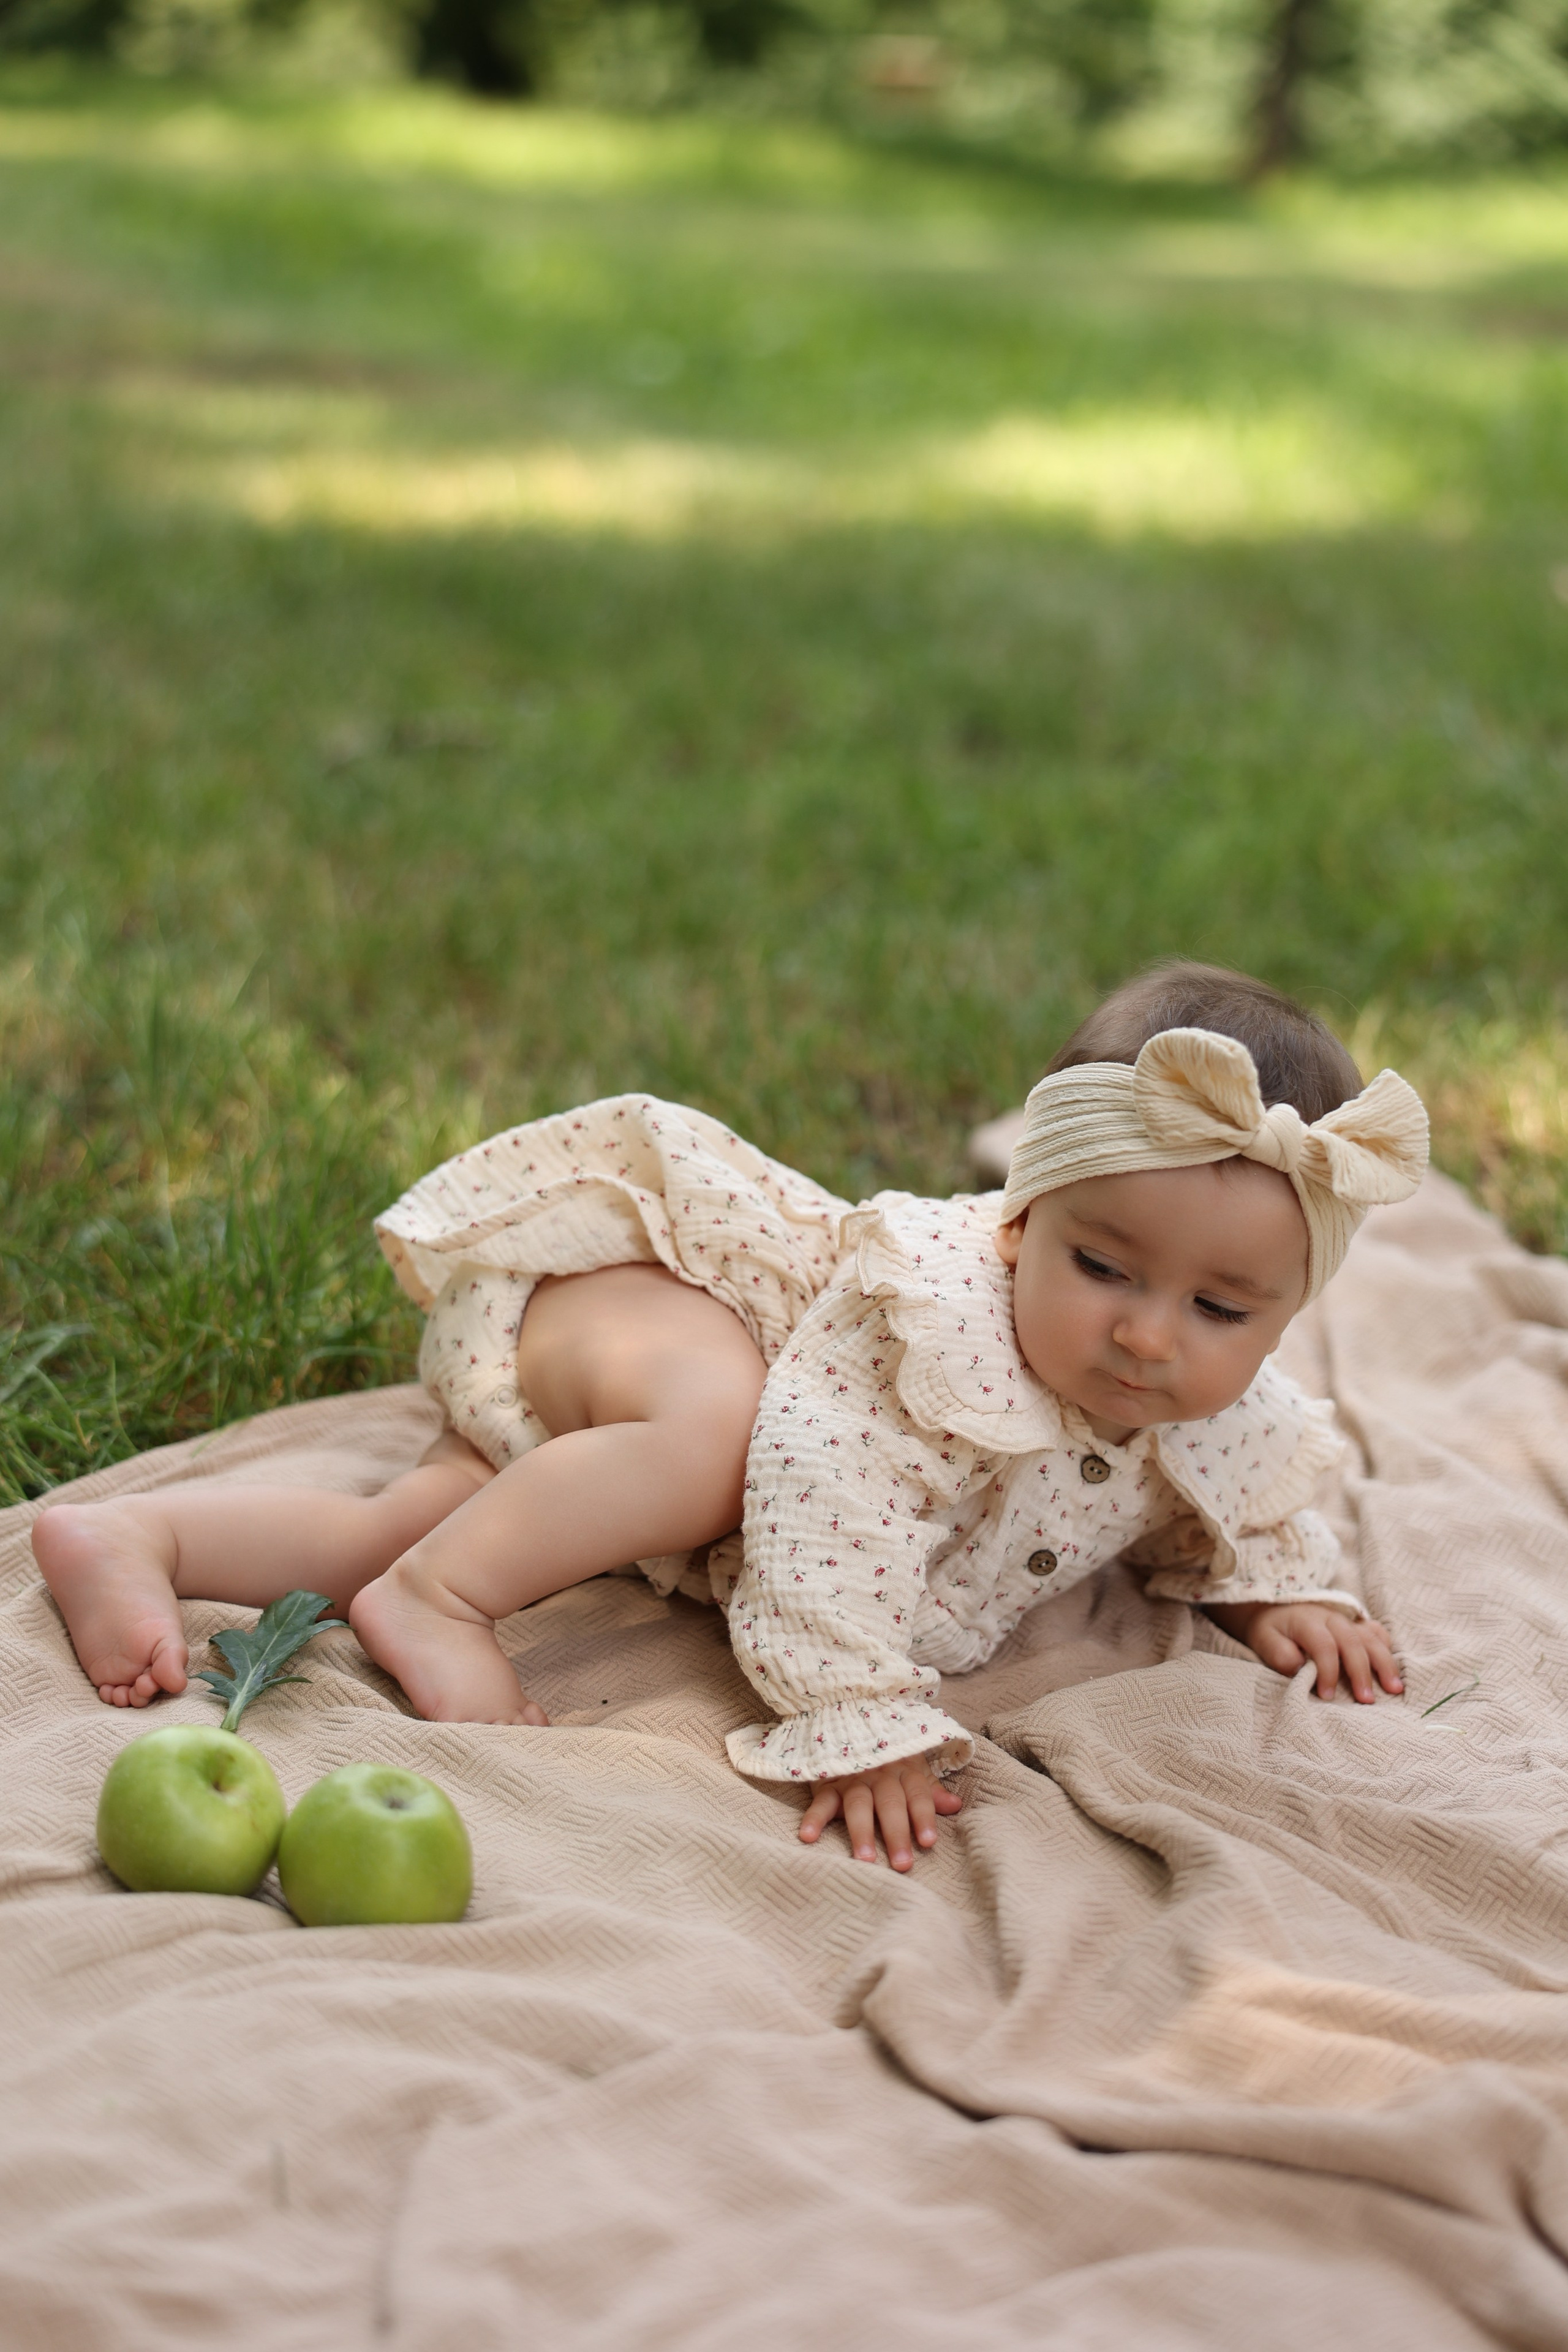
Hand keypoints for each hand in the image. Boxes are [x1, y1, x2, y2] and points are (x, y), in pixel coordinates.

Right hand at [798, 1754, 962, 1869]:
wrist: (848, 1724)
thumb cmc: (887, 1758)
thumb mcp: (912, 1768)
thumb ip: (930, 1791)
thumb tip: (956, 1806)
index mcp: (904, 1771)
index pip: (917, 1795)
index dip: (923, 1817)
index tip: (928, 1843)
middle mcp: (879, 1775)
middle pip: (889, 1804)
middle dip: (896, 1833)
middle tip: (902, 1864)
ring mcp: (851, 1779)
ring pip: (858, 1805)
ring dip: (861, 1831)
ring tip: (866, 1860)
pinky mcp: (826, 1784)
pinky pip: (819, 1802)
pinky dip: (813, 1818)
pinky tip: (808, 1837)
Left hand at [1209, 1600, 1402, 1703]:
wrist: (1274, 1607)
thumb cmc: (1271, 1630)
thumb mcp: (1264, 1640)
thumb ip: (1280, 1654)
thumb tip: (1301, 1668)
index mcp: (1307, 1621)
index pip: (1323, 1645)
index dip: (1327, 1671)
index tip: (1326, 1697)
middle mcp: (1332, 1618)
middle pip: (1353, 1642)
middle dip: (1361, 1672)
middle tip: (1367, 1701)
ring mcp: (1347, 1620)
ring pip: (1371, 1638)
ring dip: (1384, 1663)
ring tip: (1395, 1689)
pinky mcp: (1355, 1625)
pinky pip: (1376, 1632)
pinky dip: (1387, 1649)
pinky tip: (1393, 1669)